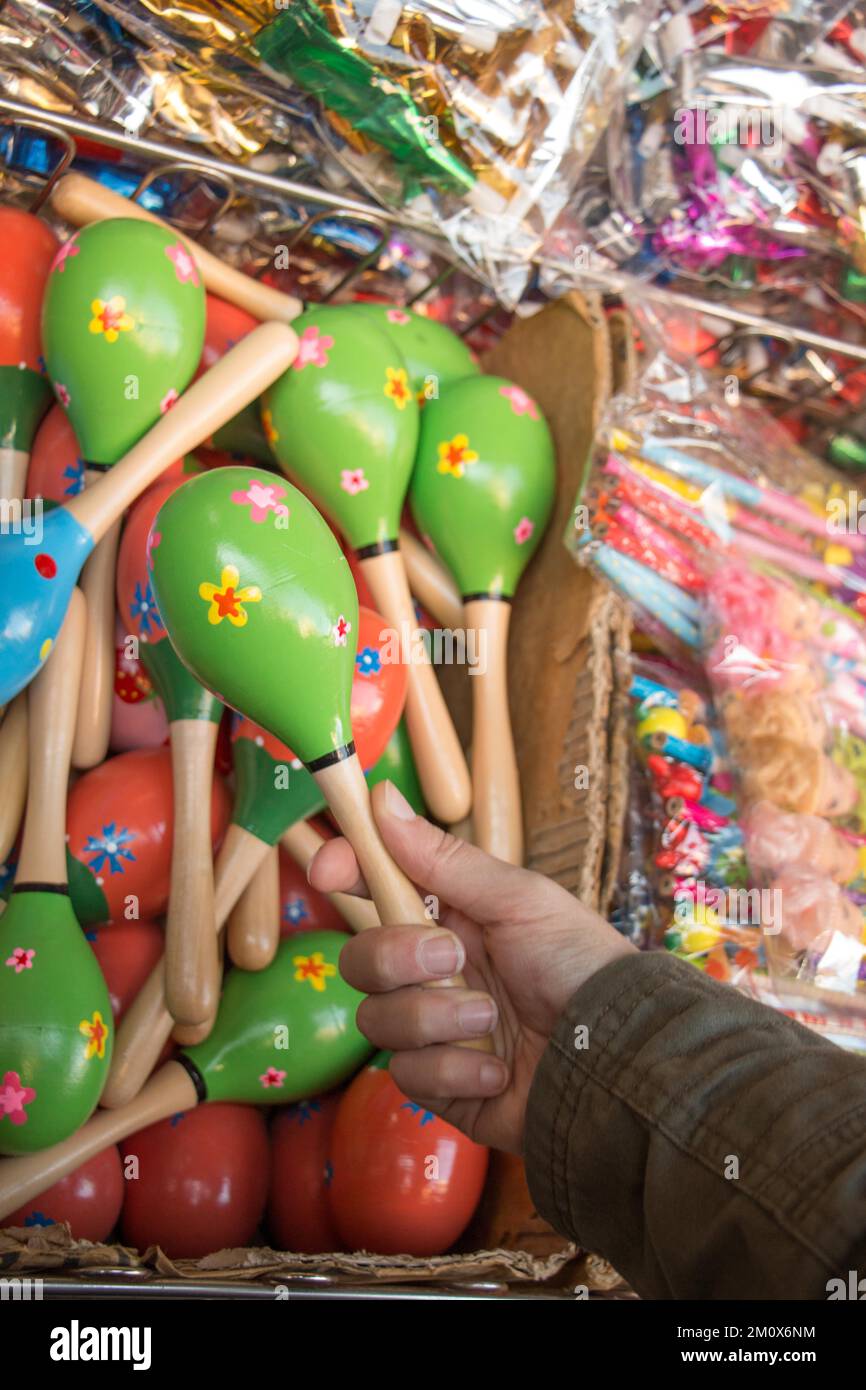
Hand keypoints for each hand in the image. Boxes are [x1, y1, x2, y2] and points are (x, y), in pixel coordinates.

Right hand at [308, 781, 635, 1153]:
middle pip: (360, 958)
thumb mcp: (519, 900)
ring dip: (437, 1017)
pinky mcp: (441, 1085)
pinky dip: (456, 1070)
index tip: (330, 869)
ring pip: (377, 1019)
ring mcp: (434, 1029)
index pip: (377, 887)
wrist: (618, 1057)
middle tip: (454, 958)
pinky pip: (408, 1075)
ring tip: (494, 1021)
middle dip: (398, 957)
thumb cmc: (580, 965)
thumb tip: (384, 799)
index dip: (347, 871)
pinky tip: (499, 1070)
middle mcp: (433, 971)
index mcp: (451, 916)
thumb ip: (443, 859)